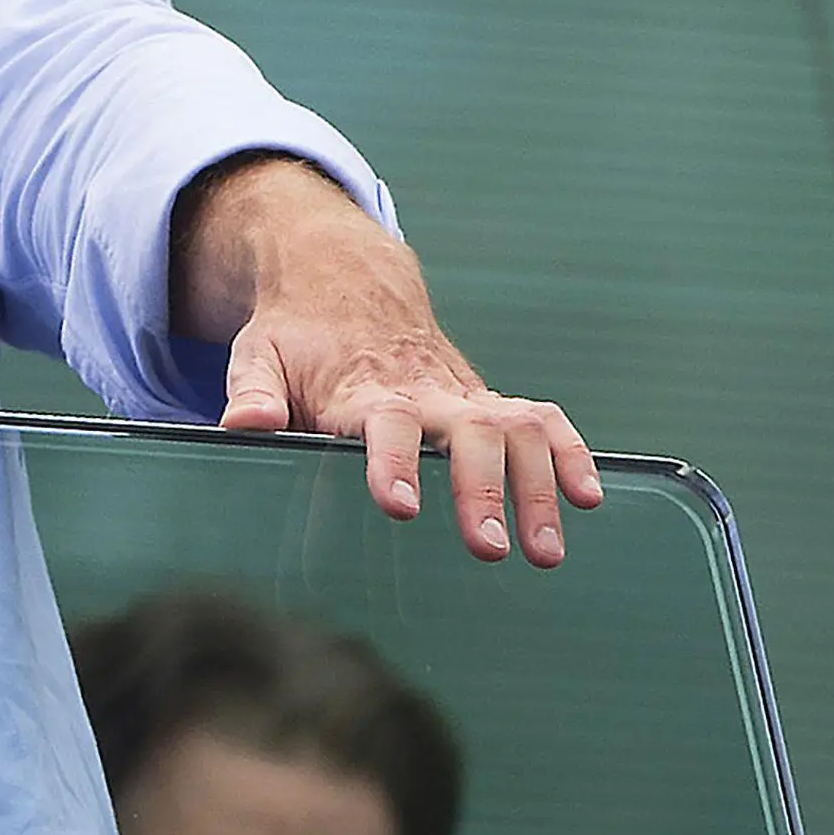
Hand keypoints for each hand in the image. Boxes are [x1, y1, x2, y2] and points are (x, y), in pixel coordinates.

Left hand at [180, 157, 601, 566]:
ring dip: (538, 486)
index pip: (385, 424)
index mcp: (363, 390)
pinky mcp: (488, 401)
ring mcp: (464, 395)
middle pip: (468, 433)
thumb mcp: (257, 354)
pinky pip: (543, 421)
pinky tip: (589, 499)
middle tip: (492, 549)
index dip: (393, 462)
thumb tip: (244, 425)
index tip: (400, 505)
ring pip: (519, 430)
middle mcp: (425, 392)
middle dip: (483, 490)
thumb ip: (253, 392)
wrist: (342, 282)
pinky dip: (572, 454)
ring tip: (546, 552)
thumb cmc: (294, 333)